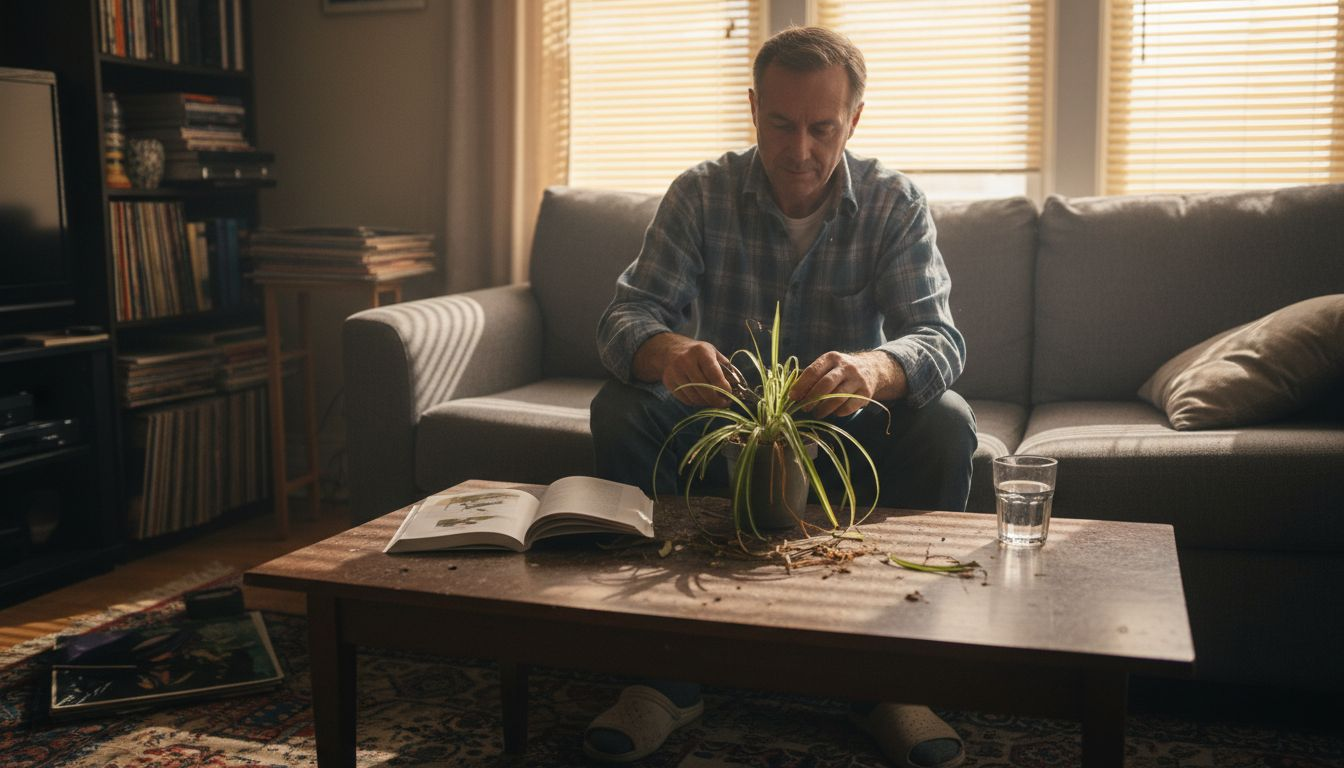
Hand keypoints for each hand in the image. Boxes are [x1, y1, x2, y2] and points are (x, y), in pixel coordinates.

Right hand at [633, 333, 733, 407]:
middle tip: (724, 403)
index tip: (730, 394)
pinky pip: (686, 400)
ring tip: (714, 401)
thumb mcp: (713, 353)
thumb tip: (737, 386)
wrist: (671, 350)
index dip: (723, 388)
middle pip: (704, 388)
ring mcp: (675, 372)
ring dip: (707, 403)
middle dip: (716, 400)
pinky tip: (702, 398)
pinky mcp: (669, 382)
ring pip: (695, 397)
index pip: (714, 374)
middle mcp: (686, 361)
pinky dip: (697, 403)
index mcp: (701, 352)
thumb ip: (725, 368)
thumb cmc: (698, 353)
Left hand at [788, 350, 904, 418]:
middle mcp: (845, 367)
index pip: (813, 371)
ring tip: (817, 414)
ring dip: (824, 408)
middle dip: (812, 398)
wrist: (871, 368)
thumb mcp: (828, 366)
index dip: (801, 385)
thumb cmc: (840, 370)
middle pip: (825, 384)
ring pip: (838, 397)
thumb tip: (793, 395)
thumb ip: (812, 377)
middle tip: (804, 408)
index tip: (792, 397)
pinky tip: (834, 413)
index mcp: (831, 358)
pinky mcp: (866, 392)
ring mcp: (857, 379)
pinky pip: (849, 406)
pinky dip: (839, 412)